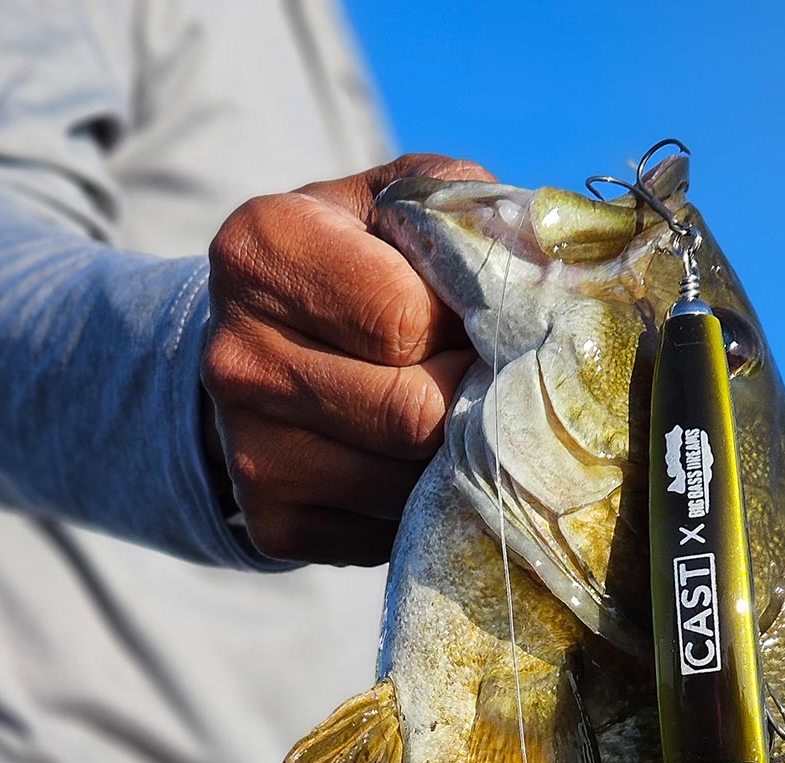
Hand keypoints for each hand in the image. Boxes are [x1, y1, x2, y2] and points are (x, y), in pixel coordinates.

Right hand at [202, 153, 493, 565]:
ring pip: (405, 484)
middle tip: (485, 382)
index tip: (477, 323)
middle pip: (410, 414)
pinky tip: (409, 464)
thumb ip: (465, 214)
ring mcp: (249, 451)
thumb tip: (546, 276)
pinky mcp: (272, 522)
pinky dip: (417, 507)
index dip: (466, 329)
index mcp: (263, 250)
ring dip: (450, 461)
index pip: (405, 320)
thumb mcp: (398, 205)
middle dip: (470, 402)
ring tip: (450, 421)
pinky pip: (385, 536)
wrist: (264, 346)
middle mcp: (238, 356)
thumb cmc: (355, 262)